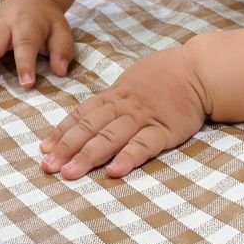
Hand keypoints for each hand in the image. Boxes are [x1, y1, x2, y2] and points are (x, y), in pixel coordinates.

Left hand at [40, 46, 206, 179]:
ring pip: (110, 137)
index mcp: (114, 96)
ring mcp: (144, 118)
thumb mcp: (131, 83)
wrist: (198, 70)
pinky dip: (128, 157)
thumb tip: (87, 119)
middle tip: (48, 167)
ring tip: (70, 173)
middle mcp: (124, 107)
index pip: (81, 114)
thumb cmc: (163, 77)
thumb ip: (111, 102)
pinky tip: (114, 171)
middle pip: (90, 127)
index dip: (62, 132)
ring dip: (88, 155)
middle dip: (67, 147)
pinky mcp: (165, 130)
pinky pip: (144, 145)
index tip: (44, 148)